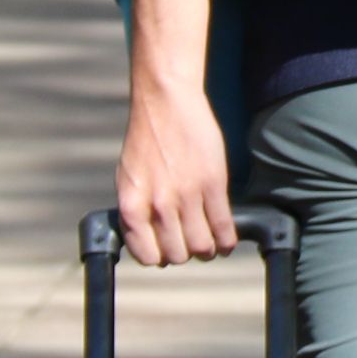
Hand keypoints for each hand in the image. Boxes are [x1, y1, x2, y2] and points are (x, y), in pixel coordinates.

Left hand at [116, 83, 237, 268]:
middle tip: (191, 243)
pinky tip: (227, 240)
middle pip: (177, 255)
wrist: (165, 100)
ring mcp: (186, 195)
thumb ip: (137, 208)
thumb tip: (147, 236)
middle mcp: (157, 204)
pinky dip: (227, 241)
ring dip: (207, 250)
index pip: (146, 255)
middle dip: (185, 254)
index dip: (159, 257)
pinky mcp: (213, 184)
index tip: (167, 250)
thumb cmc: (147, 137)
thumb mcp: (129, 176)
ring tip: (210, 243)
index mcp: (131, 204)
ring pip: (201, 247)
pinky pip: (222, 227)